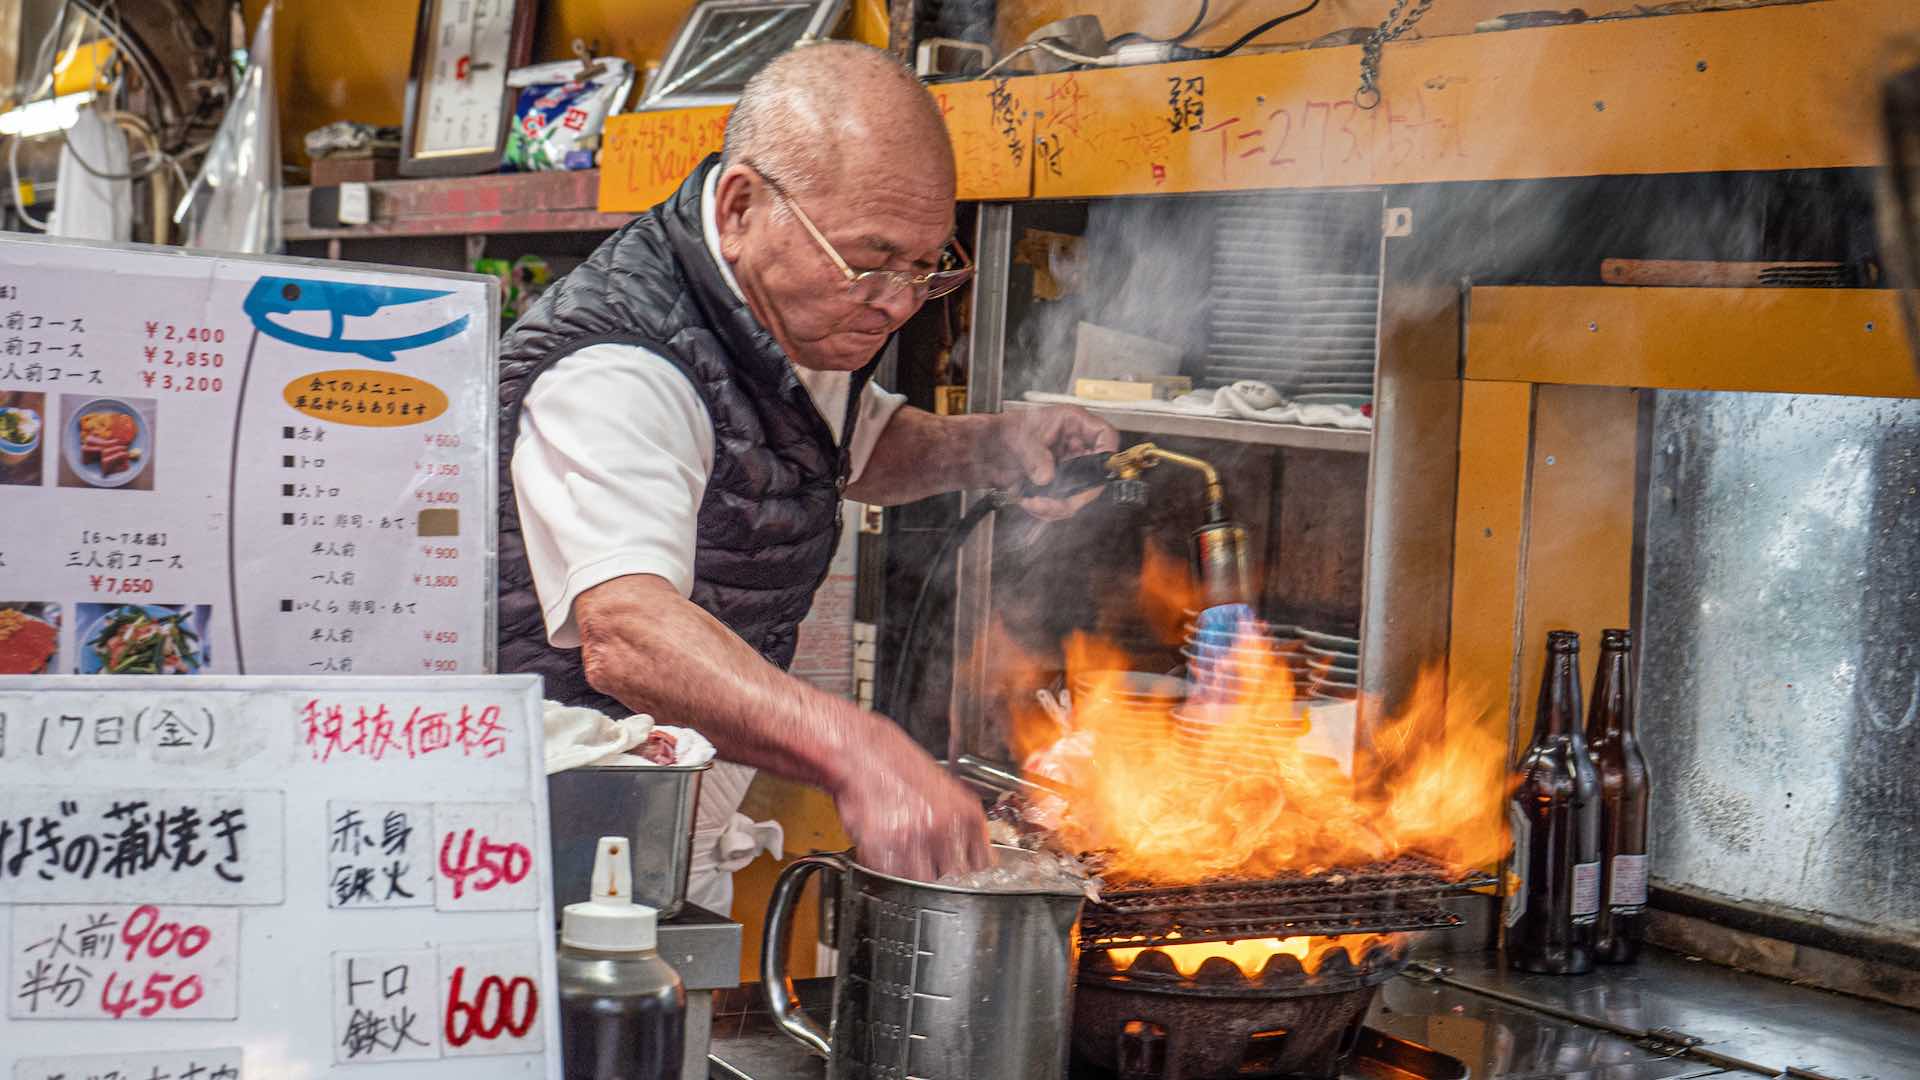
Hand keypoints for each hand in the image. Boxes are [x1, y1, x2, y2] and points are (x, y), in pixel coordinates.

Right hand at [831, 732, 989, 882]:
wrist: (862, 753)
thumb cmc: (900, 770)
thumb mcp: (948, 793)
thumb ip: (962, 829)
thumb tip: (972, 862)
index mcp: (967, 815)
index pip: (983, 868)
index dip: (967, 875)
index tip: (959, 876)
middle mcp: (945, 827)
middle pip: (954, 881)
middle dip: (941, 879)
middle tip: (926, 865)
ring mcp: (915, 838)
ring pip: (924, 886)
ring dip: (913, 879)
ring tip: (903, 857)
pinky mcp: (884, 847)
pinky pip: (893, 879)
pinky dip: (887, 873)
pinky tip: (885, 853)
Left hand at [991, 405, 1119, 520]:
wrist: (988, 448)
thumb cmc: (1006, 430)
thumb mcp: (1019, 438)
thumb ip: (1033, 456)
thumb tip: (1046, 477)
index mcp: (1074, 424)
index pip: (1105, 435)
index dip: (1106, 454)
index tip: (1096, 473)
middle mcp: (1077, 446)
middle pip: (1095, 474)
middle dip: (1075, 495)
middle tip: (1053, 503)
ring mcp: (1070, 467)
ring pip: (1080, 494)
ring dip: (1058, 506)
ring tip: (1033, 504)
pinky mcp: (1060, 484)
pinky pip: (1064, 502)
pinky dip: (1049, 508)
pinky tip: (1030, 503)